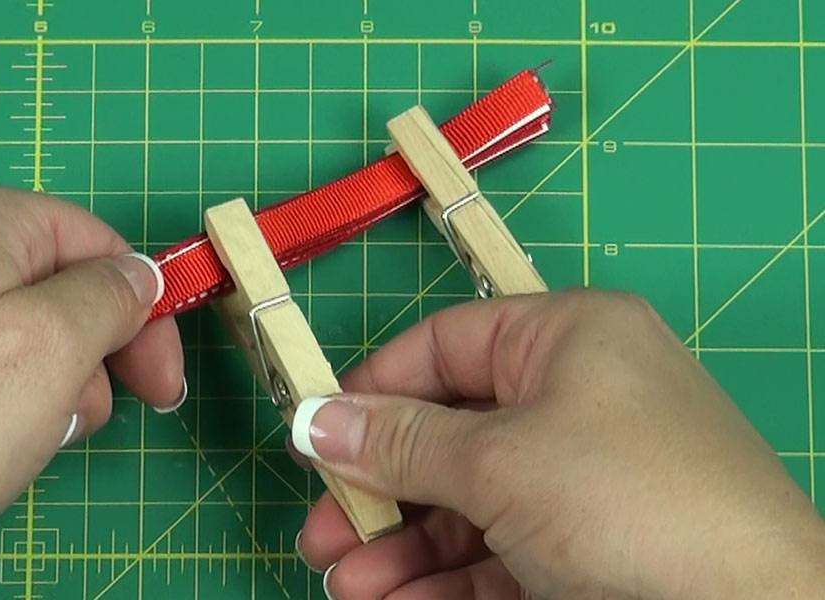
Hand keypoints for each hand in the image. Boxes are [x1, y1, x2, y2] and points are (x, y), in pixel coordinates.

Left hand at [0, 185, 184, 598]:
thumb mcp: (59, 343)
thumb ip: (114, 293)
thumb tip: (137, 276)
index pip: (96, 243)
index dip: (144, 309)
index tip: (161, 377)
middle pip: (53, 281)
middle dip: (91, 349)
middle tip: (95, 413)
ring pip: (10, 321)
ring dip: (45, 377)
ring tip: (30, 434)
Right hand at [292, 291, 824, 598]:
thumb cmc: (629, 502)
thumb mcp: (499, 462)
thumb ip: (400, 442)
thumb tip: (311, 419)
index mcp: (566, 338)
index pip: (445, 346)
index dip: (374, 390)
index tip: (316, 438)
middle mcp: (576, 399)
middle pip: (449, 437)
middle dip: (380, 493)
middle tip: (322, 536)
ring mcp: (584, 480)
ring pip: (469, 506)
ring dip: (403, 549)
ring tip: (347, 587)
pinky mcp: (590, 549)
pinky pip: (500, 553)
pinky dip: (446, 581)